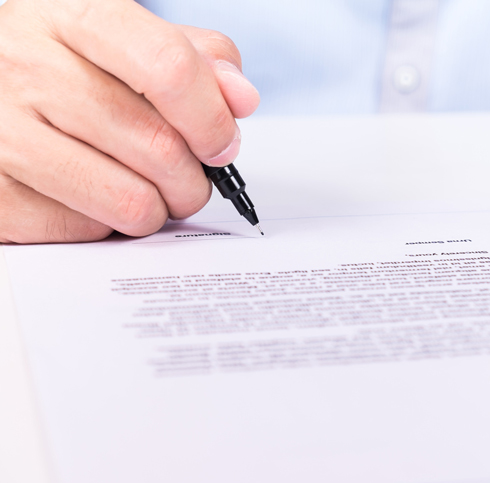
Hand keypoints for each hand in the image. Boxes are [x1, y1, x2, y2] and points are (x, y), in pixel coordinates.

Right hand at [0, 0, 258, 242]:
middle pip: (159, 145)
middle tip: (188, 180)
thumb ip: (193, 59)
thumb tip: (240, 98)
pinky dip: (106, 225)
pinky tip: (93, 198)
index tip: (222, 144)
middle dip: (193, 180)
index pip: (169, 66)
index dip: (212, 118)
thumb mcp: (123, 42)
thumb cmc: (61, 69)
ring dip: (158, 209)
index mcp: (70, 15)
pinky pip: (87, 230)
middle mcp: (25, 64)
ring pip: (131, 200)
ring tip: (146, 192)